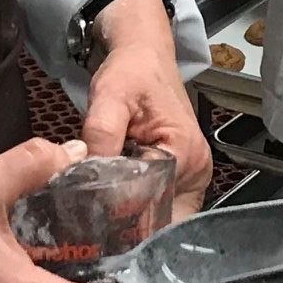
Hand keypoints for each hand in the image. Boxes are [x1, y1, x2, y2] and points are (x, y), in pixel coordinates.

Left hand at [80, 0, 211, 216]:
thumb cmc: (131, 72)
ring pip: (160, 219)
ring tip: (98, 220)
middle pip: (160, 219)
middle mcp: (196, 171)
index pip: (149, 202)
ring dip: (131, 224)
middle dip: (125, 227)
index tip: (85, 216)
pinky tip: (113, 209)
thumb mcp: (110, 95)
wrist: (144, 56)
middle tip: (88, 226)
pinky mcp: (181, 179)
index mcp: (184, 153)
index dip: (116, 212)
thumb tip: (87, 176)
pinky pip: (161, 208)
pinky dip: (138, 213)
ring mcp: (191, 178)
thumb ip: (101, 134)